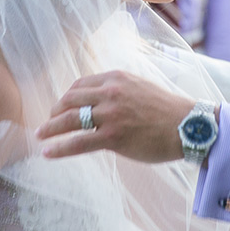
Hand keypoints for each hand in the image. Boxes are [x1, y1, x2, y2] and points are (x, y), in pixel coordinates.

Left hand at [36, 70, 194, 162]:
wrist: (189, 125)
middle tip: (47, 122)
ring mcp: (110, 114)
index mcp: (116, 78)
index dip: (67, 97)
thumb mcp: (140, 86)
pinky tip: (49, 152)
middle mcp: (110, 92)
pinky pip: (78, 142)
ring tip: (40, 136)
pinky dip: (59, 148)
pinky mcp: (113, 137)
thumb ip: (119, 90)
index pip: (81, 85)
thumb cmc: (167, 110)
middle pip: (70, 100)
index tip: (62, 106)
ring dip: (50, 128)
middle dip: (55, 111)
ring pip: (69, 120)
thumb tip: (101, 100)